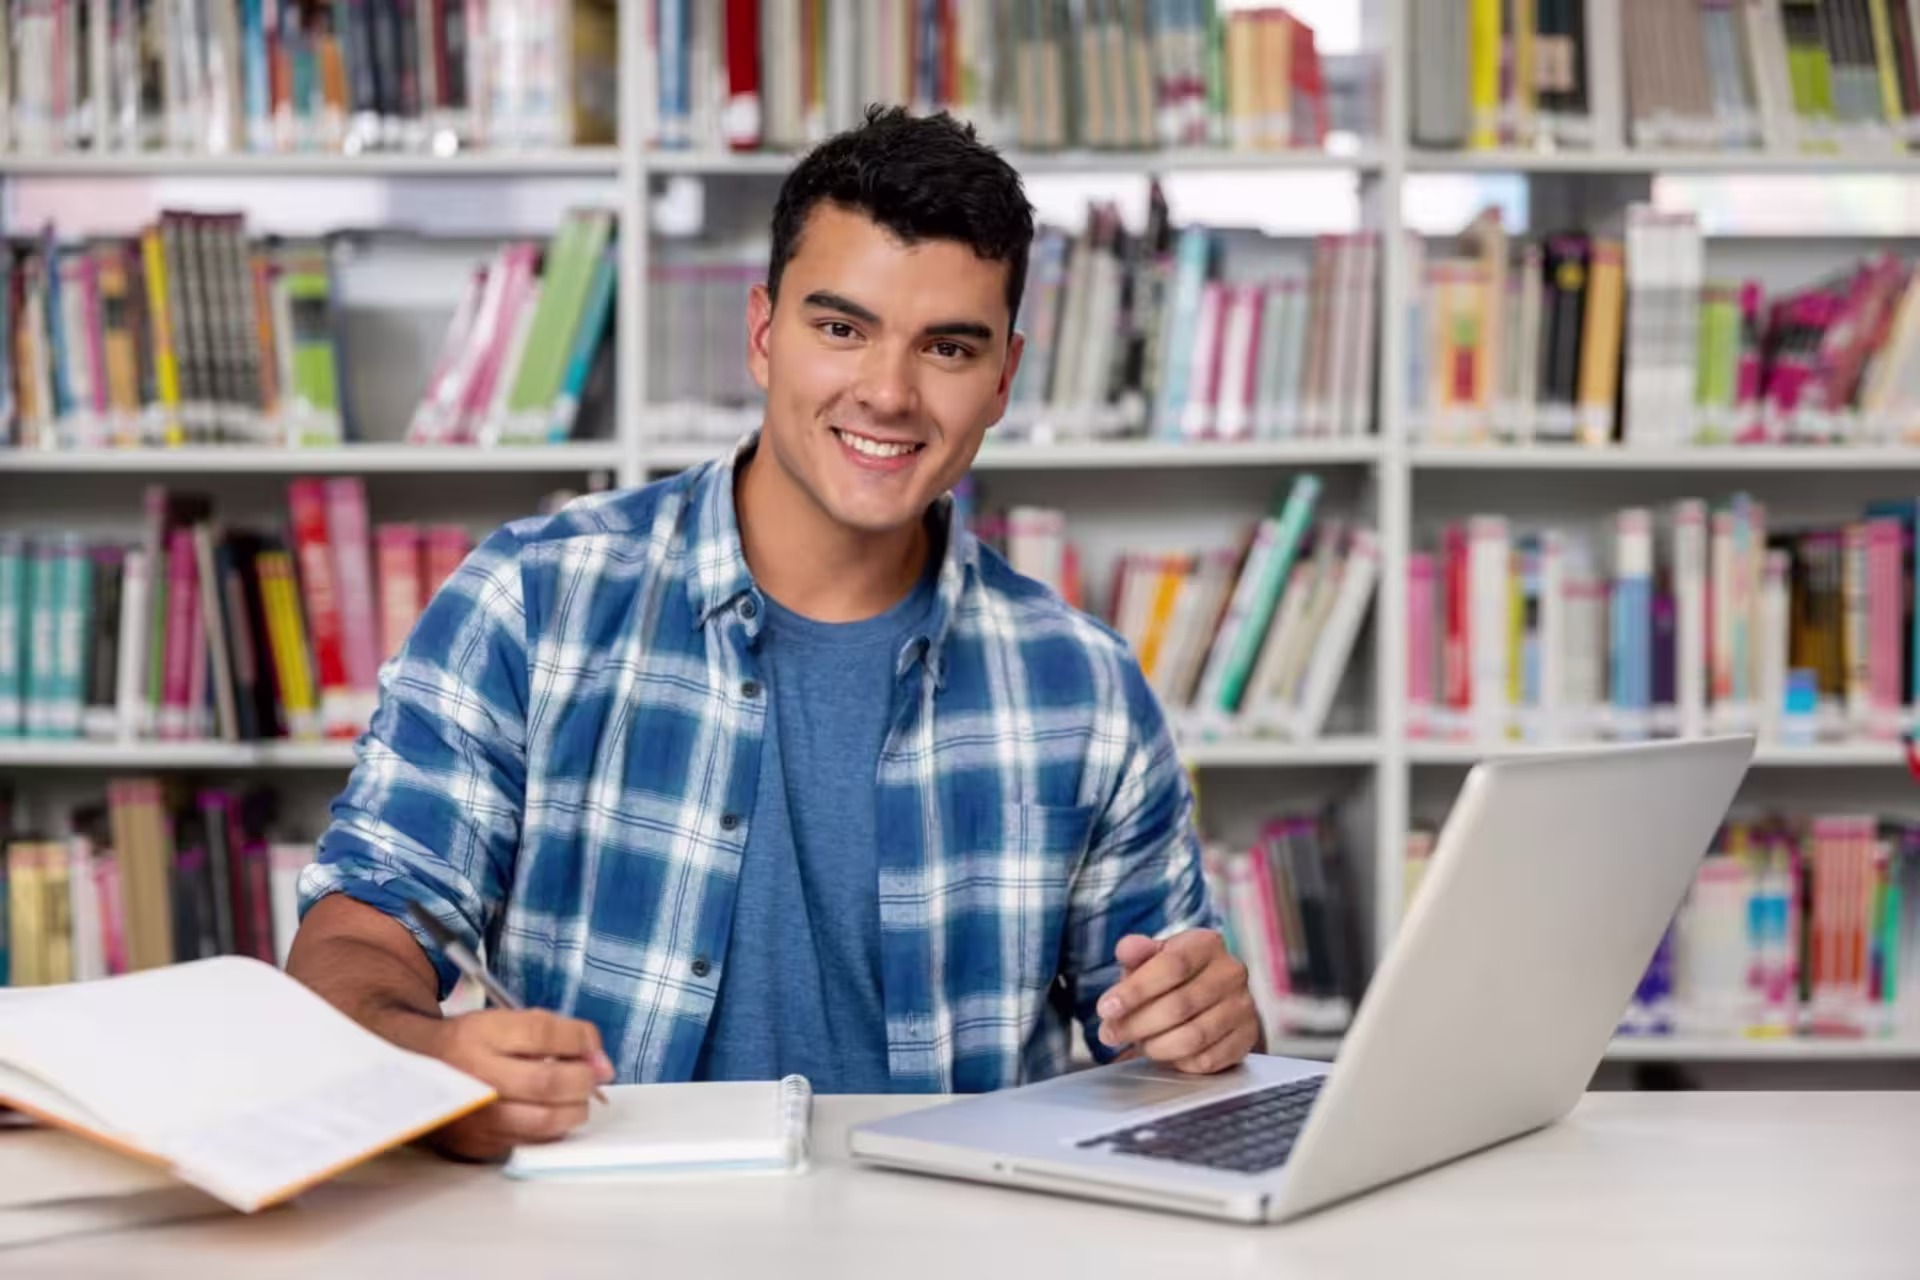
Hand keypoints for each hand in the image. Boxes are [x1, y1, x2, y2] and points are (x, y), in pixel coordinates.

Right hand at [421, 1009, 615, 1161]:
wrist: (411, 1073)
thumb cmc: (468, 1045)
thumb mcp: (501, 1021)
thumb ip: (553, 1032)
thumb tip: (600, 1062)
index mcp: (479, 1035)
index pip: (542, 1033)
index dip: (579, 1039)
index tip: (591, 1046)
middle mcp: (475, 1077)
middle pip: (548, 1082)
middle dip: (583, 1078)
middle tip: (590, 1075)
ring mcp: (475, 1117)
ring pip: (545, 1120)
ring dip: (575, 1108)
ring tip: (574, 1096)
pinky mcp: (477, 1145)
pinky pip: (532, 1141)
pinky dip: (553, 1128)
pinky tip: (552, 1113)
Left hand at [1095, 930, 1259, 1074]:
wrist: (1212, 996)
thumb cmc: (1174, 975)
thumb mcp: (1152, 957)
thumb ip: (1136, 952)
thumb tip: (1126, 948)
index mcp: (1207, 944)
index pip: (1172, 966)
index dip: (1136, 990)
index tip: (1106, 1008)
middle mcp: (1231, 973)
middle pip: (1180, 1005)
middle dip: (1137, 1024)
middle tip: (1110, 1033)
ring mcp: (1243, 1007)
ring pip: (1194, 1037)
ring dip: (1156, 1046)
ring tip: (1138, 1043)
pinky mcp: (1246, 1038)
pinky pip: (1207, 1060)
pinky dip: (1179, 1061)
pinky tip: (1166, 1053)